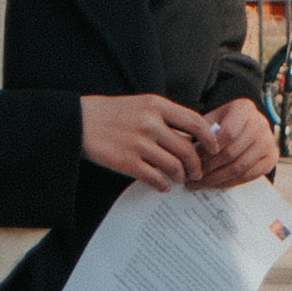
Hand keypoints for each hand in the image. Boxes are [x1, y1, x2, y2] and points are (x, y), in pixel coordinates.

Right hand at [78, 93, 217, 187]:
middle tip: (196, 172)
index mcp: (156, 105)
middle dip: (196, 165)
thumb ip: (166, 117)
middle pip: (187, 150)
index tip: (214, 149)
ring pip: (174, 166)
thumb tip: (192, 138)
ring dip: (180, 176)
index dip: (209, 139)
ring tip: (179, 179)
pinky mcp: (127, 162)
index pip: (195, 122)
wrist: (78, 122)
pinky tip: (163, 185)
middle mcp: (150, 123)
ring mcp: (139, 143)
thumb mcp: (141, 105)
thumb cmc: (112, 114)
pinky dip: (163, 185)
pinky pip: (155, 178)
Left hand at [190, 96, 281, 187]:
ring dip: (216, 178)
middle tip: (191, 176)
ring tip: (198, 183)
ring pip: (240, 167)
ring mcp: (268, 142)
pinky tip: (214, 184)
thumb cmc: (222, 122)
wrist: (245, 125)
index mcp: (244, 108)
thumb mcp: (211, 118)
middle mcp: (260, 123)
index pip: (228, 133)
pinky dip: (230, 182)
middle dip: (208, 167)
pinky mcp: (271, 158)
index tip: (193, 157)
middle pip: (232, 152)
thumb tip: (183, 151)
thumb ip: (200, 131)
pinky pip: (249, 175)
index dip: (209, 149)